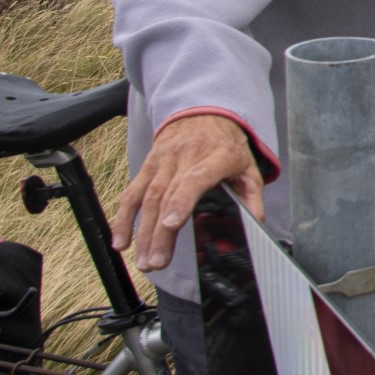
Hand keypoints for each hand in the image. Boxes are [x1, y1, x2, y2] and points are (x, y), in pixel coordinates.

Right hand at [112, 113, 265, 270]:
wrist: (204, 113)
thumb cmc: (228, 146)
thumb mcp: (249, 168)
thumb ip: (253, 198)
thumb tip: (253, 226)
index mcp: (217, 156)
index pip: (195, 178)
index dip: (181, 201)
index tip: (171, 224)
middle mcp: (187, 156)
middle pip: (167, 195)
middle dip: (159, 233)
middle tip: (156, 262)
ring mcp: (164, 160)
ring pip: (148, 196)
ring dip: (141, 231)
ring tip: (143, 260)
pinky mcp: (148, 165)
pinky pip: (132, 192)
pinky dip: (123, 218)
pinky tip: (120, 241)